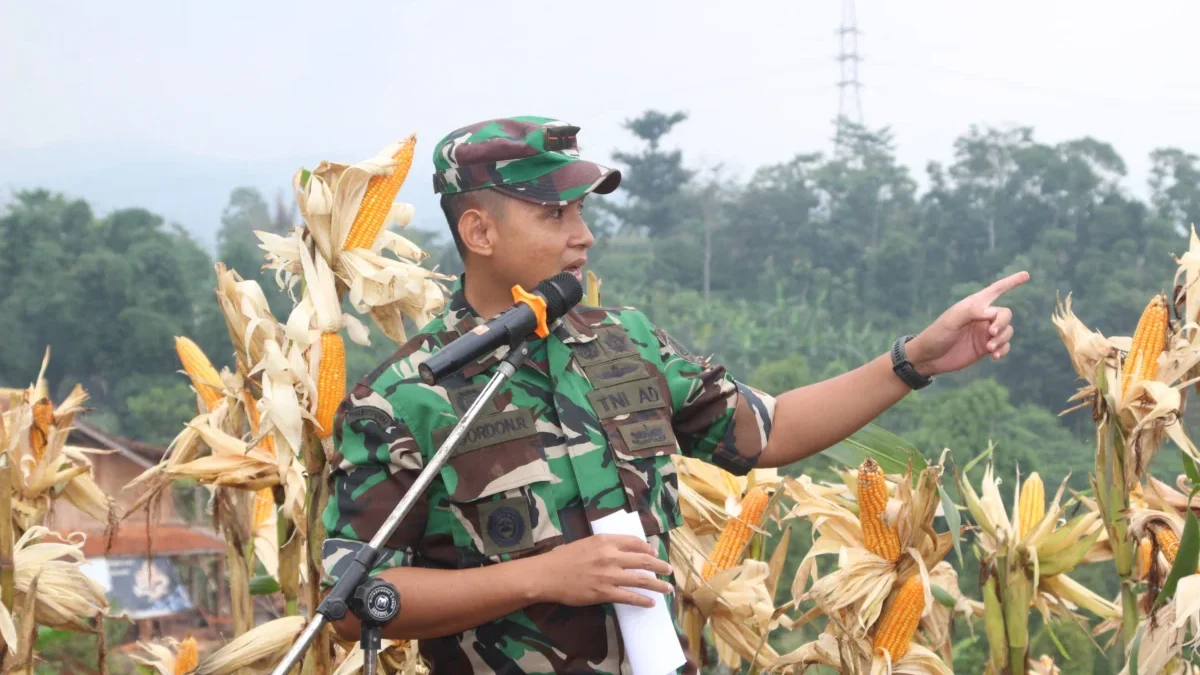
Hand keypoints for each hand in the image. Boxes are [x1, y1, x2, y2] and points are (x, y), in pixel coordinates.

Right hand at [534, 534, 673, 608]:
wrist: (547, 575)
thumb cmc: (563, 558)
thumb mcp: (586, 543)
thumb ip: (605, 545)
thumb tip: (622, 550)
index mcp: (605, 541)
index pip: (634, 542)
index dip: (648, 549)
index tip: (654, 554)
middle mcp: (611, 556)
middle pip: (643, 560)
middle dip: (660, 566)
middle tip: (669, 570)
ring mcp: (609, 575)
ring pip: (641, 579)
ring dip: (658, 585)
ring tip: (668, 588)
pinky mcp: (604, 593)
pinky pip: (629, 597)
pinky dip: (642, 600)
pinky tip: (650, 603)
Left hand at [907, 271, 1029, 376]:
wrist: (928, 357)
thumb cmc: (937, 334)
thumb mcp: (952, 320)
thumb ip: (972, 313)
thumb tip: (994, 312)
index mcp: (974, 305)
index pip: (996, 290)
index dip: (1011, 282)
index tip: (1027, 275)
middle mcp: (982, 317)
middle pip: (1005, 314)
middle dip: (1002, 323)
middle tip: (991, 333)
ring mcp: (985, 333)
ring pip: (1008, 331)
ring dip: (1003, 339)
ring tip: (990, 349)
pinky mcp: (985, 348)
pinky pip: (1004, 346)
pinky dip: (1004, 350)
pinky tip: (995, 356)